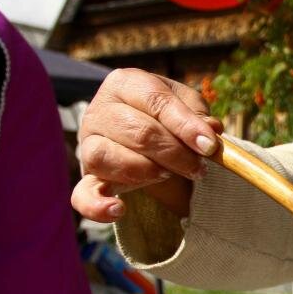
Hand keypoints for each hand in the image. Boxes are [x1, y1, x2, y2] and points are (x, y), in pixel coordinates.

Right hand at [71, 69, 222, 222]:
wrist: (149, 139)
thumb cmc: (169, 118)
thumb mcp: (187, 107)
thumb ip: (198, 115)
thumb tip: (210, 129)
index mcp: (125, 84)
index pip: (156, 101)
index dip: (186, 125)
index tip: (210, 146)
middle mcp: (100, 110)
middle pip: (139, 132)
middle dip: (176, 154)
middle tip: (199, 167)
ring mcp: (88, 144)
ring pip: (109, 158)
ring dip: (149, 172)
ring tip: (170, 174)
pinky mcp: (87, 176)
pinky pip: (82, 195)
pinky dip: (98, 205)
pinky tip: (119, 210)